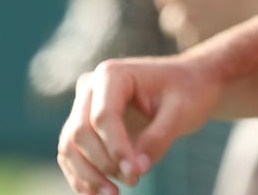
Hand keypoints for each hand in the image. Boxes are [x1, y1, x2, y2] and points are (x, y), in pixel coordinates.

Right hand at [57, 55, 218, 194]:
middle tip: (133, 182)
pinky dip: (81, 176)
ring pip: (69, 146)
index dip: (116, 148)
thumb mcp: (182, 110)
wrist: (188, 85)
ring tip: (112, 194)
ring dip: (87, 175)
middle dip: (102, 163)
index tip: (136, 173)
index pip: (103, 116)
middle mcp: (90, 88)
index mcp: (112, 74)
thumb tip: (136, 169)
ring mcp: (84, 107)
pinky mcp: (85, 127)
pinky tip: (96, 193)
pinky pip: (72, 154)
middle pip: (80, 132)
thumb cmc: (187, 91)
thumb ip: (158, 138)